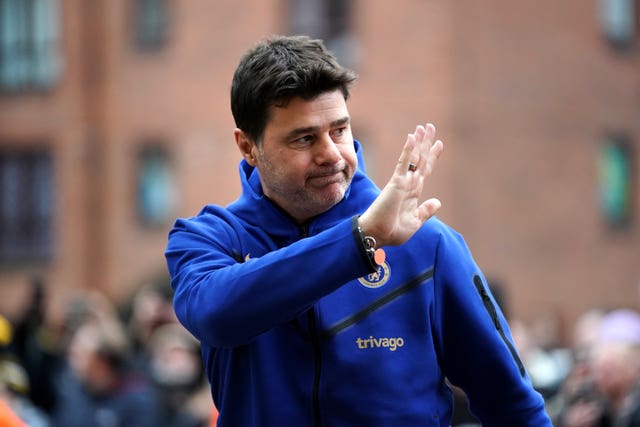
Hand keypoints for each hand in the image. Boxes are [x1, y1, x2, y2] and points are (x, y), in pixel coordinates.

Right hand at [358, 123, 442, 246]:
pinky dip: (408, 150)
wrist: (377, 235)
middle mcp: (408, 184)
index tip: (439, 143)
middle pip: (421, 159)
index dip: (432, 156)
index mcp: (413, 192)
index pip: (425, 169)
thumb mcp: (415, 222)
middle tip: (430, 126)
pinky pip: (404, 163)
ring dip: (419, 142)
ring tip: (424, 127)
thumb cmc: (392, 231)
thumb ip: (425, 211)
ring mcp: (402, 182)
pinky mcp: (396, 183)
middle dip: (426, 143)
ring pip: (414, 157)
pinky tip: (412, 137)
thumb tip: (437, 201)